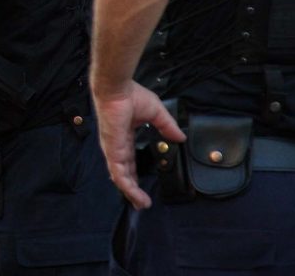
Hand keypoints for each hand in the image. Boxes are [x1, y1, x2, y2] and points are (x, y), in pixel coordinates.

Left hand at [93, 81, 185, 209]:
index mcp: (124, 137)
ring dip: (130, 192)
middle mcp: (117, 146)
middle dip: (132, 188)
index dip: (134, 173)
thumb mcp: (155, 113)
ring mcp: (113, 149)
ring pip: (120, 177)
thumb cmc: (132, 96)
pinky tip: (134, 195)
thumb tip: (181, 137)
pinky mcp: (113, 150)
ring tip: (141, 204)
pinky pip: (118, 173)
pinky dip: (126, 185)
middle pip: (124, 172)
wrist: (117, 89)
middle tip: (141, 202)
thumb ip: (167, 126)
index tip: (141, 185)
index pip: (128, 160)